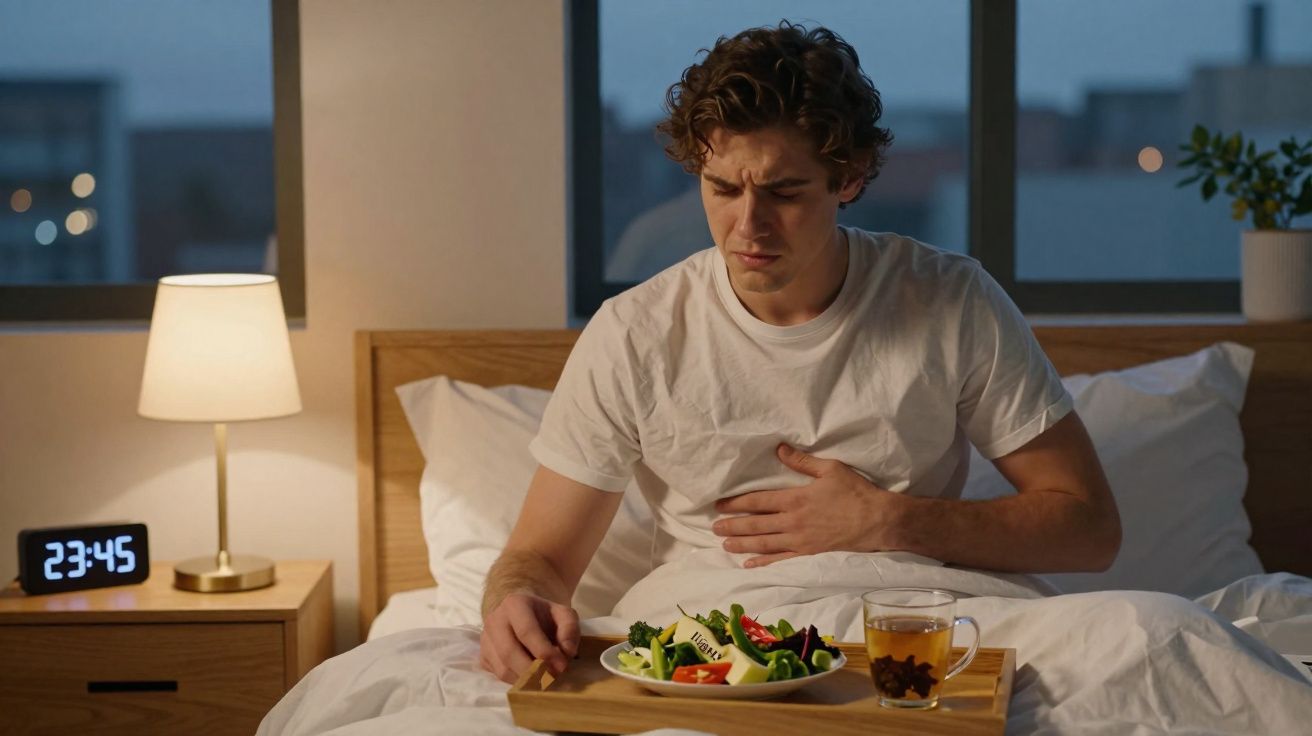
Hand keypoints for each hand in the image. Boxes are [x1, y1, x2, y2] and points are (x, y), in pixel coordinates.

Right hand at [479, 592, 579, 683]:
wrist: (522, 613)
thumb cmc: (545, 615)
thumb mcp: (563, 614)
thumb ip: (569, 629)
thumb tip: (567, 652)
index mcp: (514, 604)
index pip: (526, 631)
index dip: (544, 652)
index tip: (562, 666)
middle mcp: (494, 620)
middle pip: (509, 652)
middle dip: (533, 671)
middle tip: (552, 678)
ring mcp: (485, 640)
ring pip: (502, 668)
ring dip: (526, 680)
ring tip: (544, 679)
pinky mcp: (483, 657)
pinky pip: (498, 676)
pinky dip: (517, 682)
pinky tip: (531, 678)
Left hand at [711, 443, 902, 566]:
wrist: (878, 521)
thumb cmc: (855, 492)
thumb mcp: (830, 469)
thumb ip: (802, 461)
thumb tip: (779, 450)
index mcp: (795, 499)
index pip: (758, 502)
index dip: (736, 504)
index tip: (719, 506)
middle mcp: (793, 522)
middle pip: (756, 525)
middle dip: (733, 527)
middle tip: (713, 528)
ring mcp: (800, 540)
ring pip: (764, 544)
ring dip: (742, 545)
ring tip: (724, 545)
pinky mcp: (809, 553)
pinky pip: (781, 559)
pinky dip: (764, 562)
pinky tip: (750, 564)